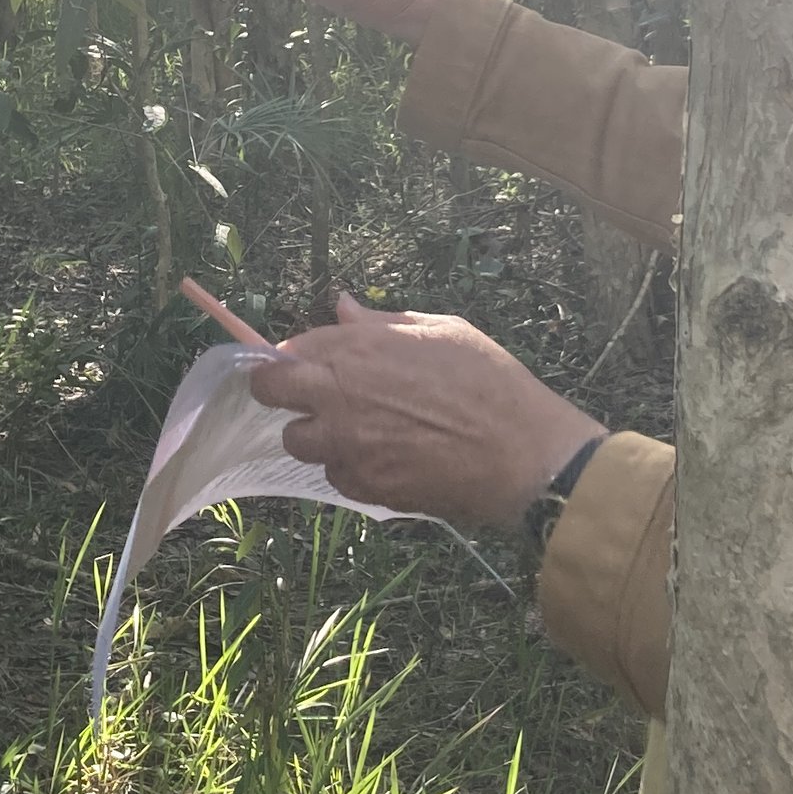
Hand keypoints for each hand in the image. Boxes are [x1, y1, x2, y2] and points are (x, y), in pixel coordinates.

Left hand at [246, 294, 603, 530]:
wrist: (521, 453)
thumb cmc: (489, 380)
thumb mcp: (440, 331)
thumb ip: (382, 323)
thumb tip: (344, 307)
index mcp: (356, 350)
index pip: (287, 351)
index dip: (295, 357)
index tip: (309, 363)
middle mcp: (339, 397)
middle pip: (271, 394)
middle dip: (283, 392)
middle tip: (313, 395)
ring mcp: (347, 446)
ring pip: (298, 441)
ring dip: (318, 434)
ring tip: (358, 431)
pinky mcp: (363, 486)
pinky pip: (335, 475)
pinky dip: (351, 467)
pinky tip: (385, 458)